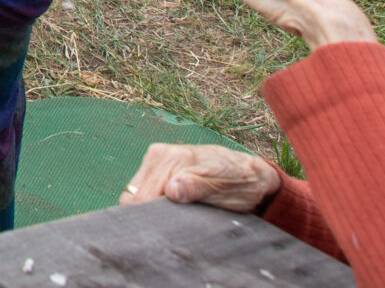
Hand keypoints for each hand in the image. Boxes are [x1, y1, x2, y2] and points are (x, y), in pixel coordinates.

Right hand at [121, 142, 280, 212]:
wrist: (250, 172)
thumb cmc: (239, 184)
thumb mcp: (223, 190)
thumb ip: (196, 188)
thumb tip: (171, 190)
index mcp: (175, 159)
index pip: (144, 194)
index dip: (148, 215)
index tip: (158, 229)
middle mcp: (161, 154)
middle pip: (134, 193)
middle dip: (146, 211)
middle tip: (166, 227)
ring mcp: (157, 158)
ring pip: (134, 191)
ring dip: (147, 205)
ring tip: (168, 217)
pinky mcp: (157, 163)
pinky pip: (141, 186)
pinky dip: (149, 199)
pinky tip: (165, 207)